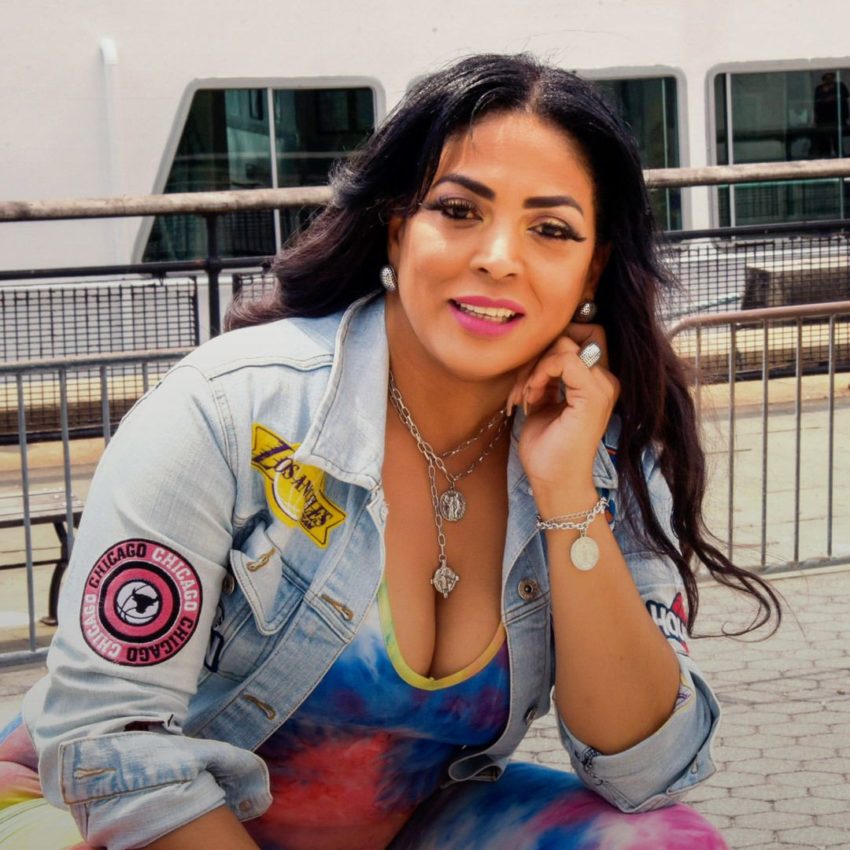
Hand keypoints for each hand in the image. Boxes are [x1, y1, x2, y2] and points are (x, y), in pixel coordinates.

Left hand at [508, 323, 618, 506]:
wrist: (554, 482)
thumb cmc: (548, 449)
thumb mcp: (544, 401)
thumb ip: (548, 375)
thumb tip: (536, 351)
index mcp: (596, 381)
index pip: (576, 338)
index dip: (546, 350)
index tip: (528, 380)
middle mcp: (605, 380)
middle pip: (569, 337)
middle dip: (538, 354)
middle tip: (524, 385)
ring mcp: (603, 387)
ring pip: (562, 346)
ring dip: (533, 368)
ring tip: (526, 397)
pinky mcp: (594, 395)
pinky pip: (564, 359)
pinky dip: (540, 373)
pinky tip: (532, 397)